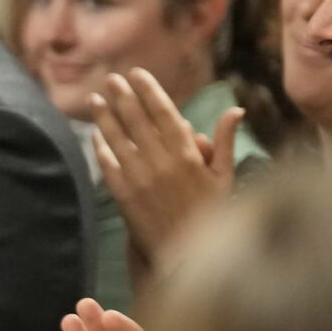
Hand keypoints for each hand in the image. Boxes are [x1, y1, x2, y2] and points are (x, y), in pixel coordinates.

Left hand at [92, 69, 235, 272]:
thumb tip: (236, 109)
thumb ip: (225, 141)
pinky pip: (108, 165)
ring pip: (118, 139)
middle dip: (123, 96)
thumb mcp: (224, 177)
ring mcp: (139, 178)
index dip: (149, 91)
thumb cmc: (211, 214)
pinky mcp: (123, 195)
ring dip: (105, 117)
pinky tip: (95, 134)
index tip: (137, 73)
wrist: (189, 256)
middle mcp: (161, 162)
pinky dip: (100, 147)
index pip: (164, 113)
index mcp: (187, 154)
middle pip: (137, 120)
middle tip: (112, 78)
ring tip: (96, 99)